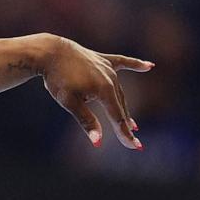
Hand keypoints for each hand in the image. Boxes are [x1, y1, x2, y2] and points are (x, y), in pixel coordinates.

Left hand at [40, 36, 154, 148]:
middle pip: (120, 106)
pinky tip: (149, 66)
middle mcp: (111, 79)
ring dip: (124, 107)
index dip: (125, 133)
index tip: (135, 147)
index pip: (117, 117)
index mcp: (105, 90)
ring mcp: (107, 68)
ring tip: (132, 124)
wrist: (50, 52)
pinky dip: (135, 65)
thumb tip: (98, 142)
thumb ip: (86, 120)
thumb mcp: (69, 102)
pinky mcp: (102, 59)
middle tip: (134, 140)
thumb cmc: (58, 79)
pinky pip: (122, 62)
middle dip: (126, 124)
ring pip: (118, 91)